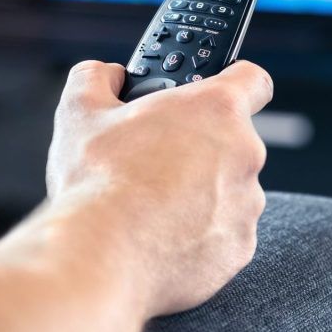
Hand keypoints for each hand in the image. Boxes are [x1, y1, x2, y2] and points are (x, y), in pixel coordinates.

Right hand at [46, 60, 271, 316]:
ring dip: (200, 190)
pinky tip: (159, 233)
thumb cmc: (96, 180)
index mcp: (215, 109)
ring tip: (151, 201)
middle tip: (154, 155)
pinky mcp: (238, 248)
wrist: (100, 255)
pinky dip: (198, 232)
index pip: (252, 79)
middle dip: (198, 145)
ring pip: (228, 189)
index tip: (211, 92)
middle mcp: (244, 153)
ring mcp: (246, 205)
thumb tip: (107, 76)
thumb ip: (98, 77)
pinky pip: (223, 232)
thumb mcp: (80, 109)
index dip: (232, 81)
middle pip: (232, 140)